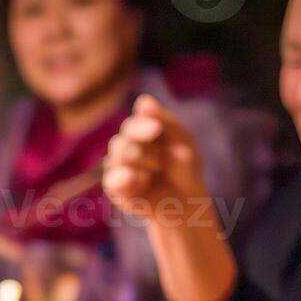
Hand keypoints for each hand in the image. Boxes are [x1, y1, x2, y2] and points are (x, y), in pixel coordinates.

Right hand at [103, 95, 209, 223]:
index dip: (142, 125)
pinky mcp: (116, 190)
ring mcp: (118, 168)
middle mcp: (125, 148)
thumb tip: (143, 99)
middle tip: (162, 162)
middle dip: (145, 151)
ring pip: (118, 157)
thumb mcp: (181, 140)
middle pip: (121, 142)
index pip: (132, 125)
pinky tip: (143, 180)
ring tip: (156, 172)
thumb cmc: (184, 167)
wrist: (187, 200)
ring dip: (142, 163)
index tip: (157, 128)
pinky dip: (127, 178)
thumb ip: (164, 120)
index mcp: (139, 132)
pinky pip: (112, 180)